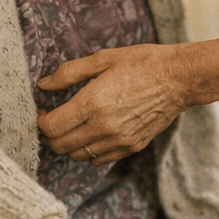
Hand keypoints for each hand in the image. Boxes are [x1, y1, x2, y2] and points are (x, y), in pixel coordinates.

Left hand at [38, 43, 189, 161]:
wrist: (179, 78)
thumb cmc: (142, 63)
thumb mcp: (103, 59)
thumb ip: (69, 73)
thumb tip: (43, 85)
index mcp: (93, 102)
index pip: (51, 127)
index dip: (40, 121)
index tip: (42, 111)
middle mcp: (104, 126)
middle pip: (60, 146)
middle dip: (49, 136)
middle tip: (50, 121)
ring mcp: (119, 140)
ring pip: (78, 156)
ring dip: (68, 144)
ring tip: (71, 127)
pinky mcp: (131, 146)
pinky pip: (99, 159)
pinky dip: (89, 151)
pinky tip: (92, 133)